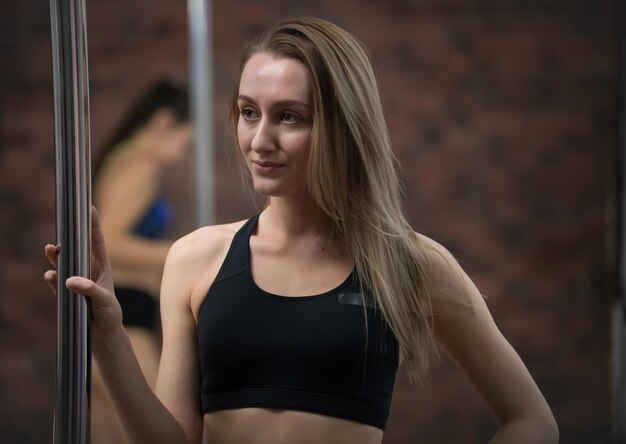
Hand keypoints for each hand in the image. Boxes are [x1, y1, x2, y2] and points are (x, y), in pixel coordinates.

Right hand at [44, 206, 122, 331]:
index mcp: (103, 267)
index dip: (93, 225)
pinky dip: (52, 279)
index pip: (97, 242)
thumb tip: (69, 280)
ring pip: (64, 263)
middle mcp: (88, 270)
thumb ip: (89, 290)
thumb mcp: (104, 301)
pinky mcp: (66, 293)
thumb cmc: (110, 314)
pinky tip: (49, 275)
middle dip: (69, 238)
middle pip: (77, 249)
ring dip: (56, 257)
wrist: (102, 334)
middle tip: (62, 228)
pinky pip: (56, 282)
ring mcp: (76, 281)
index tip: (90, 207)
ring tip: (50, 249)